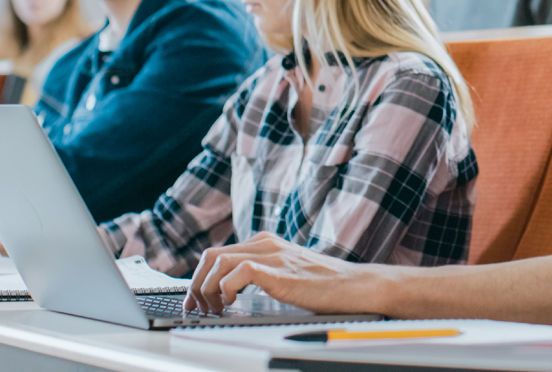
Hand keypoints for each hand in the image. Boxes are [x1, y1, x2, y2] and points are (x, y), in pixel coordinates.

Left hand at [185, 232, 402, 314]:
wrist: (356, 286)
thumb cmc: (326, 285)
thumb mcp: (287, 272)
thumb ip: (264, 272)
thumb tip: (232, 288)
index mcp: (266, 242)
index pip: (217, 253)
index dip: (199, 278)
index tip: (195, 299)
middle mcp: (266, 244)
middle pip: (211, 255)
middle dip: (196, 283)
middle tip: (198, 307)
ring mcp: (273, 255)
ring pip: (218, 261)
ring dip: (207, 288)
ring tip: (214, 308)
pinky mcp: (279, 272)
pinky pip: (238, 272)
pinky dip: (226, 289)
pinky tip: (232, 303)